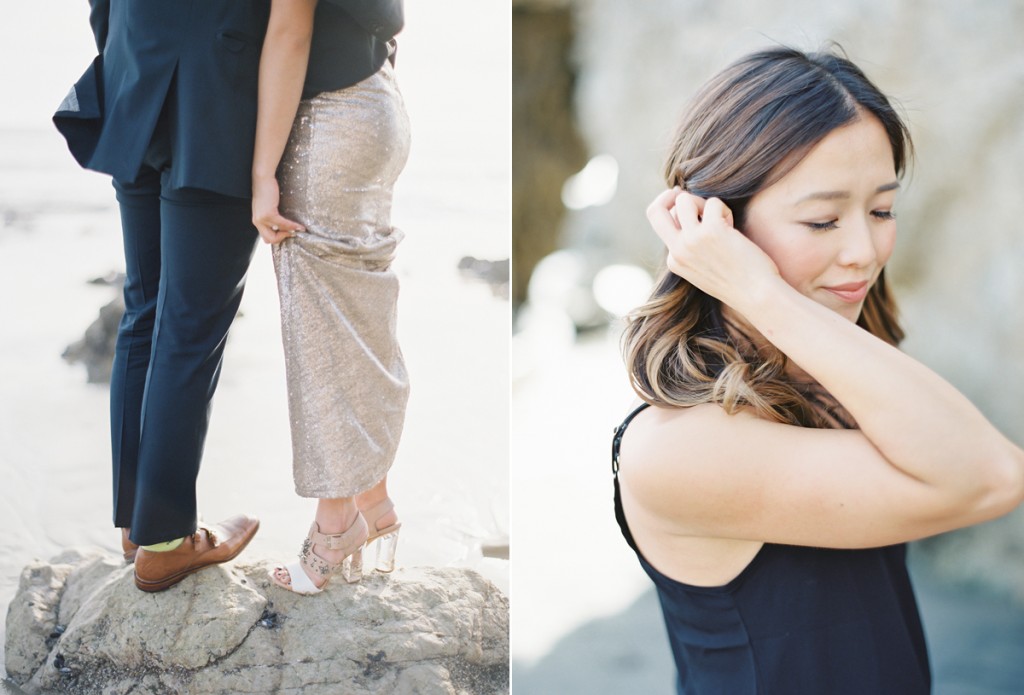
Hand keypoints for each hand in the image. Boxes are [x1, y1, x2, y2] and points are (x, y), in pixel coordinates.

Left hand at [252, 176, 304, 243]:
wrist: (263, 179)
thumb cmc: (266, 190)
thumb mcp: (267, 206)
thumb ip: (271, 216)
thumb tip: (284, 226)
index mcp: (257, 221)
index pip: (266, 237)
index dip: (278, 238)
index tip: (288, 232)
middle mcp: (257, 221)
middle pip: (269, 239)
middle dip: (281, 238)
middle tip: (291, 232)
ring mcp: (262, 219)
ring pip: (277, 233)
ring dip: (290, 232)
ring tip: (300, 229)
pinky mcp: (269, 214)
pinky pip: (283, 224)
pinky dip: (292, 226)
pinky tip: (300, 225)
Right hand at [646, 187, 780, 308]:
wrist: (756, 295)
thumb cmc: (737, 280)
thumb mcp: (704, 267)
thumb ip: (692, 245)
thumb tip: (688, 211)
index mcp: (674, 261)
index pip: (663, 227)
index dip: (680, 216)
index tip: (688, 206)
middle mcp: (678, 251)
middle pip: (654, 211)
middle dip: (668, 196)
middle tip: (683, 194)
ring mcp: (692, 240)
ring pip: (684, 200)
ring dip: (703, 202)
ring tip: (719, 219)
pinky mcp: (711, 231)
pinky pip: (713, 203)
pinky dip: (724, 210)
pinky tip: (732, 228)